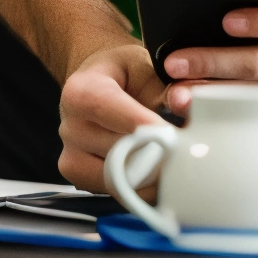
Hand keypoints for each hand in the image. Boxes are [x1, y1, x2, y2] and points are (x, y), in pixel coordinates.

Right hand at [57, 33, 169, 192]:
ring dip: (150, 175)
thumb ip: (167, 85)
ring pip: (116, 177)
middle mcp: (70, 126)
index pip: (107, 109)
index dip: (142, 125)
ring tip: (176, 165)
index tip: (173, 137)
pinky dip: (141, 187)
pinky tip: (158, 174)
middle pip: (115, 150)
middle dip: (154, 155)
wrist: (99, 85)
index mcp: (81, 91)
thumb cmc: (124, 74)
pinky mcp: (80, 178)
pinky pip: (114, 191)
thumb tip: (184, 104)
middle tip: (187, 156)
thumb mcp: (146, 66)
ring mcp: (71, 156)